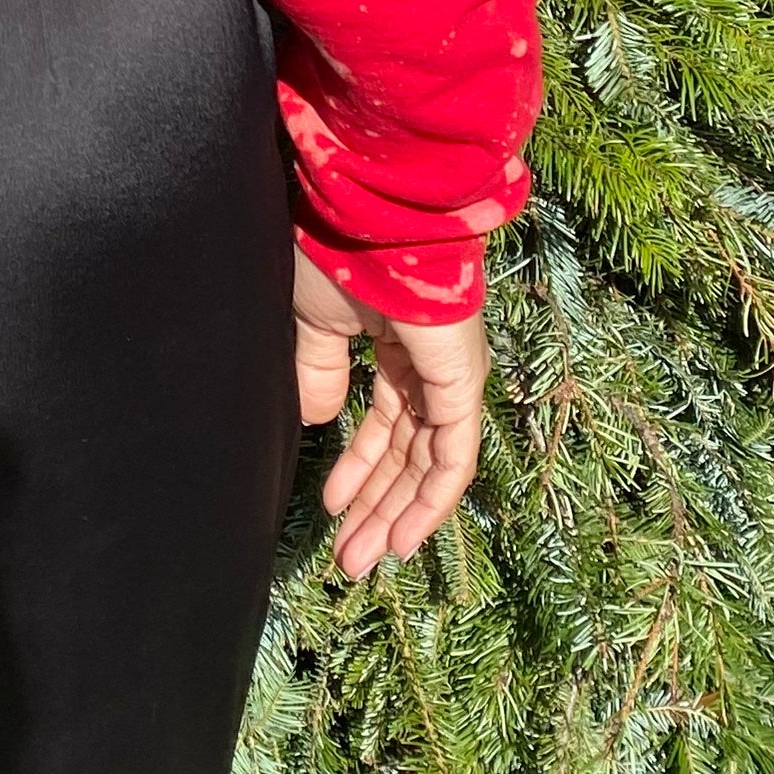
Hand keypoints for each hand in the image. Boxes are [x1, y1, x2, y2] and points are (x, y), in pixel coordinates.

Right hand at [290, 248, 488, 576]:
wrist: (363, 212)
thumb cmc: (335, 251)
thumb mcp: (312, 322)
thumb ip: (318, 372)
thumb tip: (319, 420)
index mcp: (399, 347)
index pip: (388, 427)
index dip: (360, 472)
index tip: (332, 510)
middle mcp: (431, 367)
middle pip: (408, 455)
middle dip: (377, 508)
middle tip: (349, 558)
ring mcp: (450, 376)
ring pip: (431, 464)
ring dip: (397, 517)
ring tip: (363, 560)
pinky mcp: (461, 382)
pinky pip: (453, 455)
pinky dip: (431, 502)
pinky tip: (402, 539)